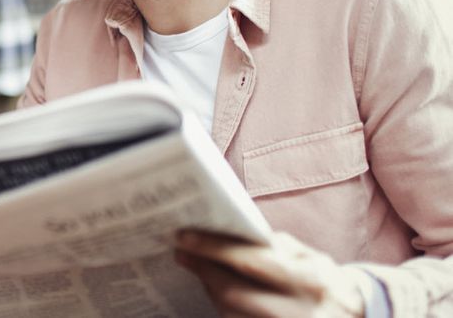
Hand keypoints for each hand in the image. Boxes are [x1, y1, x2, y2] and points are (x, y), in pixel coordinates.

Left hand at [175, 230, 366, 316]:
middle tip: (182, 253)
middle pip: (233, 294)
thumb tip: (228, 233)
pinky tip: (218, 293)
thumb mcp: (309, 257)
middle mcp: (300, 311)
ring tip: (201, 270)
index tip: (183, 237)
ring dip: (211, 291)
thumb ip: (273, 247)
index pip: (251, 262)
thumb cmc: (325, 280)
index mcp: (309, 280)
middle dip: (203, 271)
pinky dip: (224, 309)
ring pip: (231, 314)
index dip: (213, 250)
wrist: (360, 317)